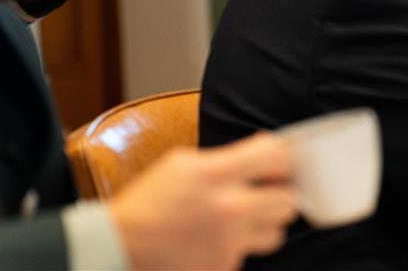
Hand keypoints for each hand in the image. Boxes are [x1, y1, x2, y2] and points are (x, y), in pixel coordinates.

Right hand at [108, 132, 296, 269]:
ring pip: (276, 233)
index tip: (277, 165)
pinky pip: (248, 254)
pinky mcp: (223, 267)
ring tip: (245, 221)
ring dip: (265, 225)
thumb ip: (228, 156)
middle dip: (280, 195)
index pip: (277, 157)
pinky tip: (216, 240)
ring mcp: (228, 243)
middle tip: (267, 194)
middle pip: (288, 201)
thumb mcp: (183, 163)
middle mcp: (229, 209)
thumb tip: (267, 149)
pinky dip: (238, 247)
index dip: (282, 159)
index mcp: (216, 174)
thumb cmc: (150, 200)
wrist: (119, 246)